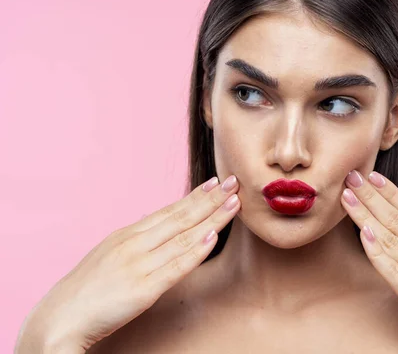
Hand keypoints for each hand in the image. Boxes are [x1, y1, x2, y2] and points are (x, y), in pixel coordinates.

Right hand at [16, 175, 239, 351]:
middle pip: (180, 217)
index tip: (214, 182)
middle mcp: (134, 244)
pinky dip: (197, 250)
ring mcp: (139, 265)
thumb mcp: (109, 256)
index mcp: (126, 235)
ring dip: (212, 218)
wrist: (58, 320)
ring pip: (184, 237)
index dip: (194, 197)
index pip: (168, 211)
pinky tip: (213, 237)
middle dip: (210, 199)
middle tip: (233, 182)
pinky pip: (176, 266)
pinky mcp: (143, 289)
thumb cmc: (85, 291)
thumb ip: (135, 242)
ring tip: (233, 203)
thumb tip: (157, 227)